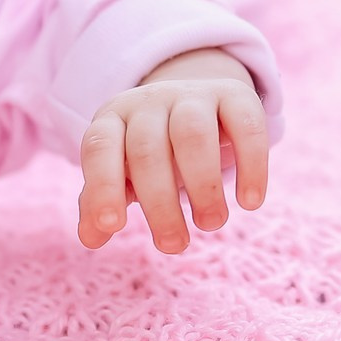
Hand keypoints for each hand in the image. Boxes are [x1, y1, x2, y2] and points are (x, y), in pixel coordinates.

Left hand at [77, 47, 270, 251]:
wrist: (196, 101)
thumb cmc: (150, 151)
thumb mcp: (123, 172)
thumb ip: (102, 200)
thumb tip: (90, 237)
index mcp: (113, 118)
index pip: (99, 147)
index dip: (103, 186)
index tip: (113, 226)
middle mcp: (149, 102)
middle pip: (148, 149)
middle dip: (160, 203)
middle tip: (174, 245)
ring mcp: (193, 95)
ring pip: (193, 134)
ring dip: (203, 184)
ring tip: (210, 224)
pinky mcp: (235, 95)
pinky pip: (246, 126)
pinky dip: (250, 165)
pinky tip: (249, 202)